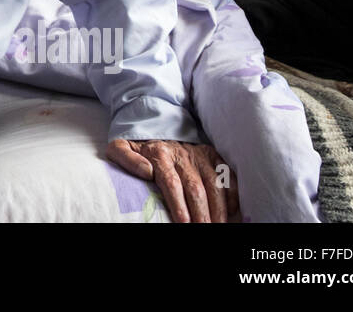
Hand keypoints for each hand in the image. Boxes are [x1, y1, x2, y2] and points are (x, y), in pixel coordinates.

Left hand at [106, 139, 238, 222]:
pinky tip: (231, 209)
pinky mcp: (212, 154)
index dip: (178, 204)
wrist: (154, 122)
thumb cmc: (137, 144)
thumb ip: (126, 158)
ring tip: (219, 224)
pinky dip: (232, 191)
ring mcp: (199, 154)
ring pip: (214, 182)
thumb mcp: (119, 146)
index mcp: (159, 154)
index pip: (171, 182)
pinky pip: (227, 173)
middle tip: (204, 229)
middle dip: (201, 212)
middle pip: (195, 187)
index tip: (183, 223)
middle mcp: (182, 154)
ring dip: (218, 207)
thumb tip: (146, 172)